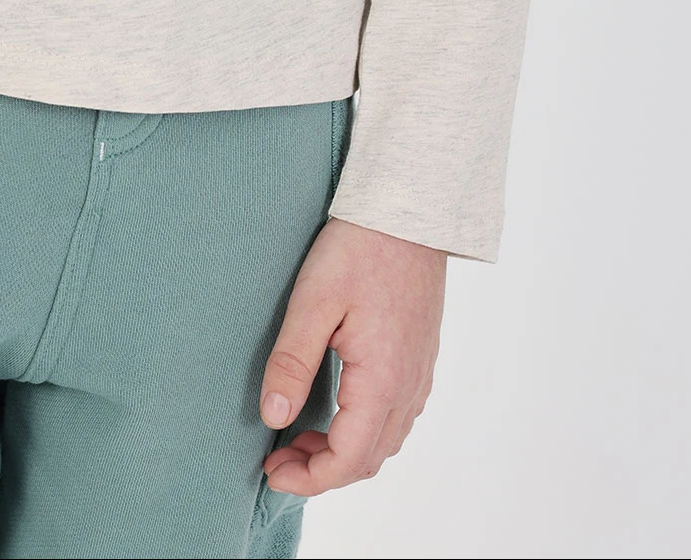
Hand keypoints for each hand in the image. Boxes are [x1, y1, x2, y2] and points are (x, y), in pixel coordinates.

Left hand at [259, 217, 445, 495]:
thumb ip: (292, 362)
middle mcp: (409, 387)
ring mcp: (419, 374)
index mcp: (383, 381)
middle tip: (277, 455)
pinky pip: (396, 416)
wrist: (409, 211)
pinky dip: (363, 430)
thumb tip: (272, 418)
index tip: (271, 471)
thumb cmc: (359, 249)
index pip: (348, 459)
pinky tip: (334, 408)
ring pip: (385, 441)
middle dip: (321, 470)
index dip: (308, 478)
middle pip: (368, 459)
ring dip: (342, 450)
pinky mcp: (420, 357)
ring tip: (298, 434)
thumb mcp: (313, 302)